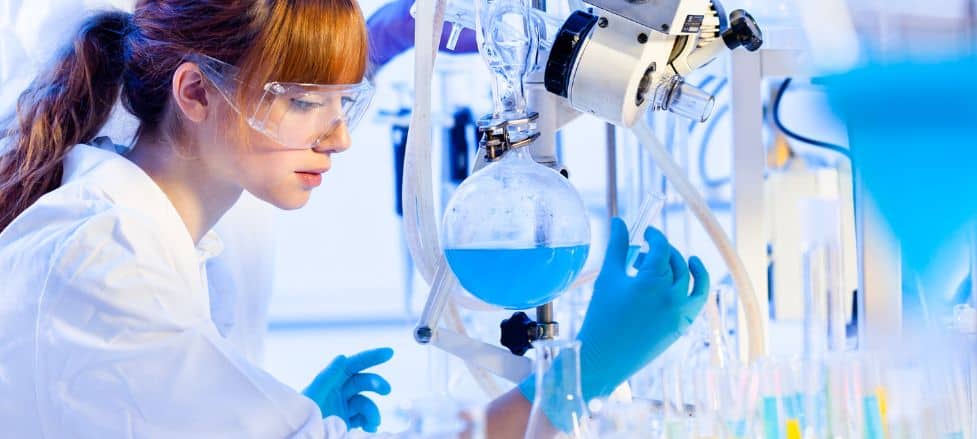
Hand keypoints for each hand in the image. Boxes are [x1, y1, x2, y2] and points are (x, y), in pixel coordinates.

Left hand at [302, 347, 393, 432]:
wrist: (302, 437)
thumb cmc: (301, 417)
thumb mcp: (314, 394)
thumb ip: (327, 376)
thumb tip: (342, 356)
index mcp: (329, 382)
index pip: (352, 364)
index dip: (371, 357)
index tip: (389, 352)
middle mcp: (337, 393)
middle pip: (362, 382)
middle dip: (376, 384)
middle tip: (387, 390)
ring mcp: (342, 408)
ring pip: (366, 403)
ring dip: (373, 411)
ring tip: (373, 423)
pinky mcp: (345, 423)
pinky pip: (364, 419)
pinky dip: (370, 422)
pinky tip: (370, 429)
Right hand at [576, 218, 708, 399]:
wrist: (605, 357)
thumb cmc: (601, 317)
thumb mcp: (608, 277)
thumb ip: (617, 246)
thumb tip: (619, 221)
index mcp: (652, 281)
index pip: (661, 247)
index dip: (654, 235)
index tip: (646, 233)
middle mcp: (671, 296)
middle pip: (676, 262)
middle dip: (664, 251)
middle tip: (646, 252)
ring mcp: (680, 312)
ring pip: (694, 281)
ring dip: (687, 266)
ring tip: (681, 260)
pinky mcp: (682, 326)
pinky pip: (698, 301)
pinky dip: (698, 287)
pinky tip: (689, 281)